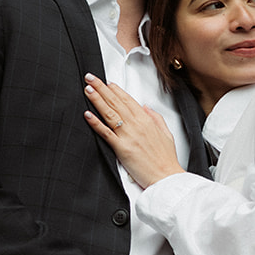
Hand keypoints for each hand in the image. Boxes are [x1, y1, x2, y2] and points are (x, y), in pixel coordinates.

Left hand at [84, 74, 184, 188]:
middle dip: (102, 88)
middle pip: (116, 102)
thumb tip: (146, 108)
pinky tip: (88, 114)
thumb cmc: (166, 159)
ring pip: (110, 113)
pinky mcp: (121, 148)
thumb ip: (155, 118)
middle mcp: (136, 125)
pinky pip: (106, 133)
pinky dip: (96, 123)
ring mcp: (128, 136)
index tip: (107, 82)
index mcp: (147, 121)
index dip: (116, 90)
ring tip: (88, 89)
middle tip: (91, 77)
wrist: (167, 177)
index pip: (128, 100)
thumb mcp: (166, 133)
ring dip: (97, 99)